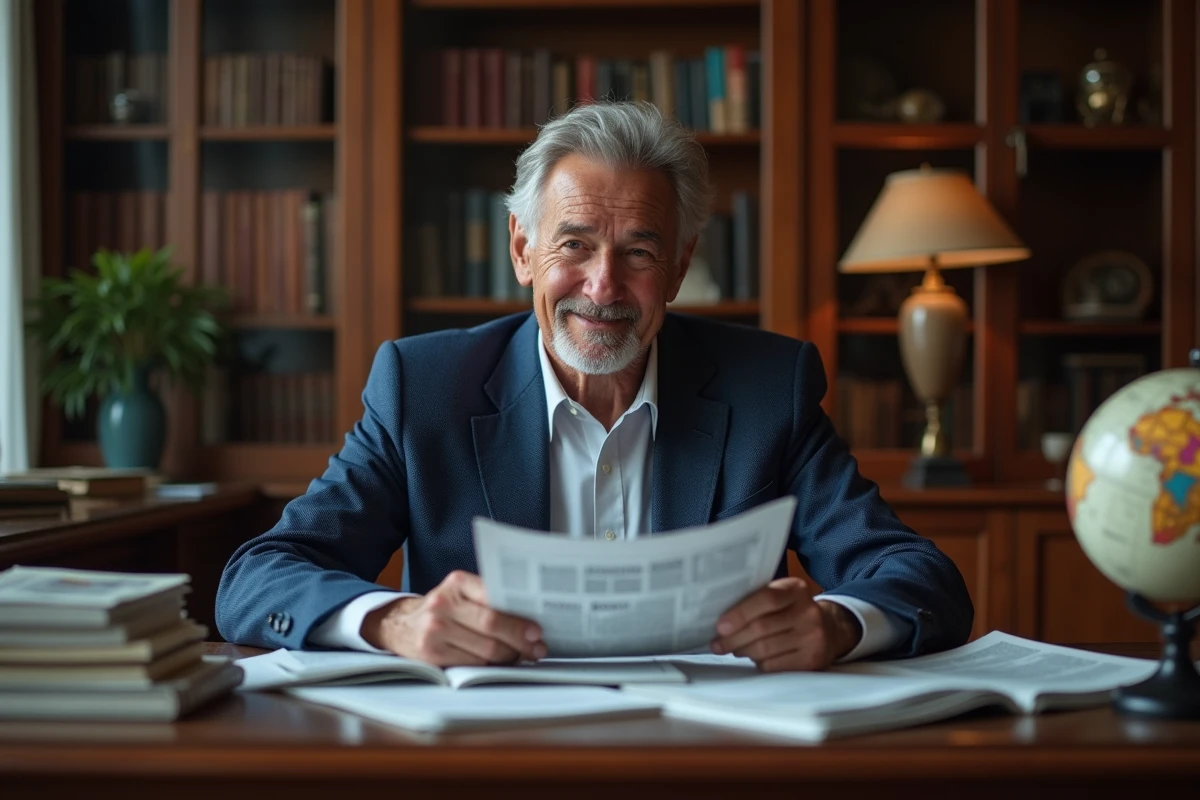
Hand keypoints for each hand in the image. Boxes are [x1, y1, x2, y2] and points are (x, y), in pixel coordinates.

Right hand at [360, 570, 545, 665]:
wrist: (399, 624)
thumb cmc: (442, 609)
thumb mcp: (460, 594)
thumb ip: (488, 599)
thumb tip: (527, 619)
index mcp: (457, 583)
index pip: (494, 598)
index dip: (518, 617)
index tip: (537, 629)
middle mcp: (443, 604)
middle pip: (491, 625)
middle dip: (519, 640)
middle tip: (537, 648)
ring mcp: (435, 630)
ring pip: (485, 649)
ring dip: (509, 656)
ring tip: (523, 656)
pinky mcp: (432, 654)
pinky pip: (472, 664)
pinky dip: (491, 666)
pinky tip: (500, 663)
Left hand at [710, 577, 861, 671]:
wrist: (831, 629)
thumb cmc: (793, 611)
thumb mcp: (782, 595)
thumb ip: (757, 600)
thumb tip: (721, 620)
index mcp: (796, 589)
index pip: (766, 599)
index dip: (740, 613)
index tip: (720, 626)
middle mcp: (808, 612)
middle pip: (762, 628)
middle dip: (734, 638)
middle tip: (717, 643)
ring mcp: (813, 638)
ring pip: (765, 649)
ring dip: (743, 651)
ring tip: (733, 648)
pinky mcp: (812, 660)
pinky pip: (774, 665)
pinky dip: (758, 662)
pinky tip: (754, 657)